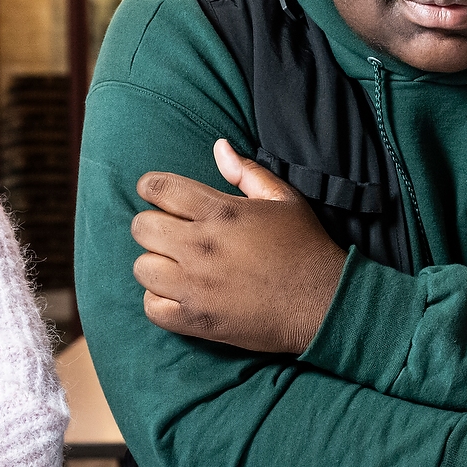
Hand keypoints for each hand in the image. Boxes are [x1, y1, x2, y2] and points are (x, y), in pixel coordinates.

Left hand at [131, 139, 348, 352]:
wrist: (324, 303)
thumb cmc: (305, 246)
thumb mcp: (284, 199)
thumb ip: (247, 171)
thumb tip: (219, 146)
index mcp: (221, 212)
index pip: (159, 188)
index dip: (151, 187)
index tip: (158, 195)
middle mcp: (202, 247)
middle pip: (142, 227)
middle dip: (153, 225)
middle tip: (171, 232)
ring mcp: (197, 286)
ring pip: (142, 267)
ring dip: (155, 263)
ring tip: (175, 265)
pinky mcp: (197, 320)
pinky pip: (151, 307)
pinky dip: (159, 300)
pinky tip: (177, 293)